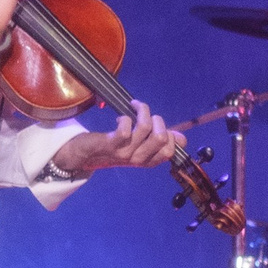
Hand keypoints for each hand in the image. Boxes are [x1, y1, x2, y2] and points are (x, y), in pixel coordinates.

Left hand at [48, 105, 179, 176]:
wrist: (85, 156)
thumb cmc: (114, 148)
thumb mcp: (140, 148)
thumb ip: (159, 142)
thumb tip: (181, 139)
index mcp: (148, 160)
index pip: (170, 151)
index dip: (170, 135)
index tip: (159, 124)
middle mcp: (138, 159)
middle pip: (161, 139)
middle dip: (157, 120)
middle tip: (146, 114)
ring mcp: (124, 153)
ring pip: (145, 129)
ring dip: (143, 111)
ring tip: (135, 107)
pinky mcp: (110, 145)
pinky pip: (125, 129)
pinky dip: (125, 117)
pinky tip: (120, 118)